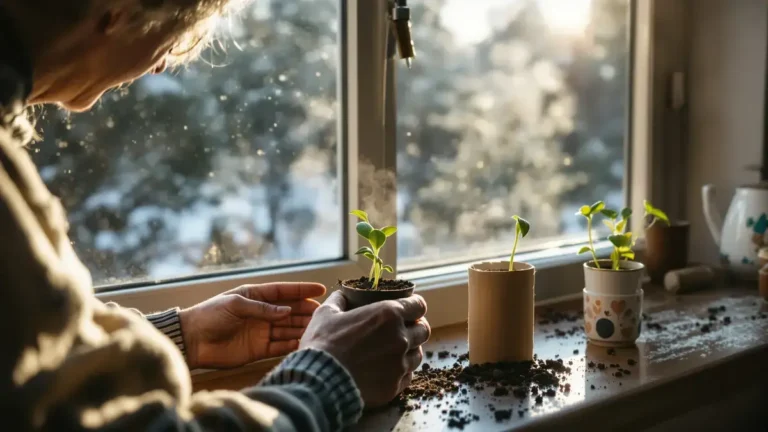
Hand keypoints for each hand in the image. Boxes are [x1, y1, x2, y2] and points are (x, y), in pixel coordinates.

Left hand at [181, 282, 325, 368]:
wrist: (192, 341)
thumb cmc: (209, 315)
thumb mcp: (235, 304)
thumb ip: (261, 308)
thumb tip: (286, 311)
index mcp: (255, 296)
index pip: (284, 291)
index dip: (302, 290)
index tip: (320, 290)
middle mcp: (262, 313)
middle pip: (290, 311)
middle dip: (306, 311)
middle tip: (322, 314)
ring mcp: (261, 331)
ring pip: (288, 329)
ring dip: (301, 328)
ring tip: (317, 329)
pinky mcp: (259, 349)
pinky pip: (280, 346)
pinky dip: (291, 345)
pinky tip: (303, 343)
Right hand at [300, 291, 430, 406]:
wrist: (320, 382)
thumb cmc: (323, 344)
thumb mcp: (326, 313)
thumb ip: (340, 300)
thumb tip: (343, 295)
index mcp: (388, 314)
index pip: (419, 306)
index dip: (415, 306)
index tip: (409, 309)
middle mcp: (401, 338)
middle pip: (423, 330)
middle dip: (416, 328)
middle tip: (403, 330)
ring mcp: (400, 364)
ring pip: (418, 355)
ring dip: (410, 351)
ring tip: (395, 351)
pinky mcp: (395, 386)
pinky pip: (407, 376)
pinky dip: (401, 371)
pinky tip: (388, 370)